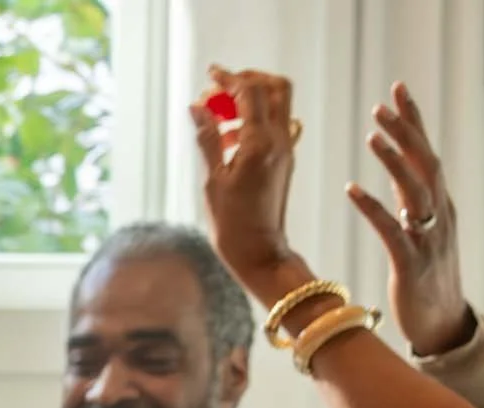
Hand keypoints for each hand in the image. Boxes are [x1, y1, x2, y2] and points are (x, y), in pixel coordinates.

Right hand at [191, 67, 301, 303]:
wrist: (261, 255)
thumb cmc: (234, 224)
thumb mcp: (213, 179)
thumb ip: (208, 138)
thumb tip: (198, 107)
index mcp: (260, 144)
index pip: (250, 91)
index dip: (228, 78)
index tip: (210, 76)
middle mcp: (279, 142)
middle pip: (275, 87)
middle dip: (247, 82)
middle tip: (220, 93)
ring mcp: (286, 151)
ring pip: (277, 105)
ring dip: (249, 102)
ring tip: (218, 121)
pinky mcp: (284, 162)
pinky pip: (274, 127)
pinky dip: (253, 121)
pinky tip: (228, 141)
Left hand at [347, 84, 473, 356]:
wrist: (443, 325)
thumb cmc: (429, 278)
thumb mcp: (424, 230)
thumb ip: (413, 198)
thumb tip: (399, 166)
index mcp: (440, 206)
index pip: (428, 153)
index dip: (414, 121)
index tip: (398, 89)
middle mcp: (438, 217)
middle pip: (424, 164)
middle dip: (405, 132)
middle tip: (382, 105)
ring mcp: (428, 240)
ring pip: (414, 192)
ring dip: (393, 162)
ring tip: (372, 136)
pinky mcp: (412, 266)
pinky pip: (392, 231)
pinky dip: (373, 208)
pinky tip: (352, 189)